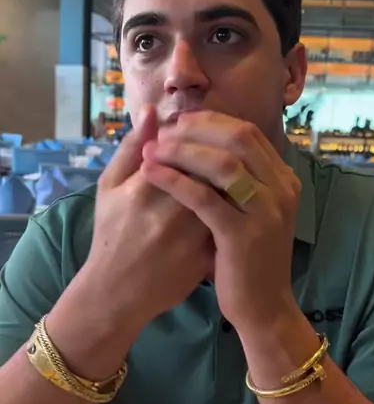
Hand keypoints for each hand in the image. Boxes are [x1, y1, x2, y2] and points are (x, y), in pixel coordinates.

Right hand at [84, 106, 213, 333]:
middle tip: (215, 152)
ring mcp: (194, 236)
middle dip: (218, 156)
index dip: (196, 137)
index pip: (187, 148)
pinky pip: (230, 220)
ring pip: (226, 193)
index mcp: (147, 188)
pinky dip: (233, 206)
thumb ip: (132, 147)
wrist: (118, 292)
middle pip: (214, 168)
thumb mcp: (109, 187)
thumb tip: (153, 111)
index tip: (193, 136)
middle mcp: (174, 211)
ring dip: (231, 179)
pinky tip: (228, 202)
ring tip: (222, 175)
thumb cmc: (111, 234)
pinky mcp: (208, 256)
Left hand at [141, 111, 300, 334]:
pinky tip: (151, 173)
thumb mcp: (252, 213)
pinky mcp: (243, 236)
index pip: (247, 132)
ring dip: (182, 150)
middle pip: (238, 138)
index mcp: (283, 180)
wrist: (264, 309)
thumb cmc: (248, 260)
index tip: (179, 122)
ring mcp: (265, 212)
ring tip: (152, 150)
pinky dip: (174, 180)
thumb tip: (209, 142)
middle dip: (196, 129)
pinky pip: (204, 198)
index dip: (210, 121)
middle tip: (163, 132)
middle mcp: (281, 190)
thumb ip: (239, 179)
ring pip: (223, 163)